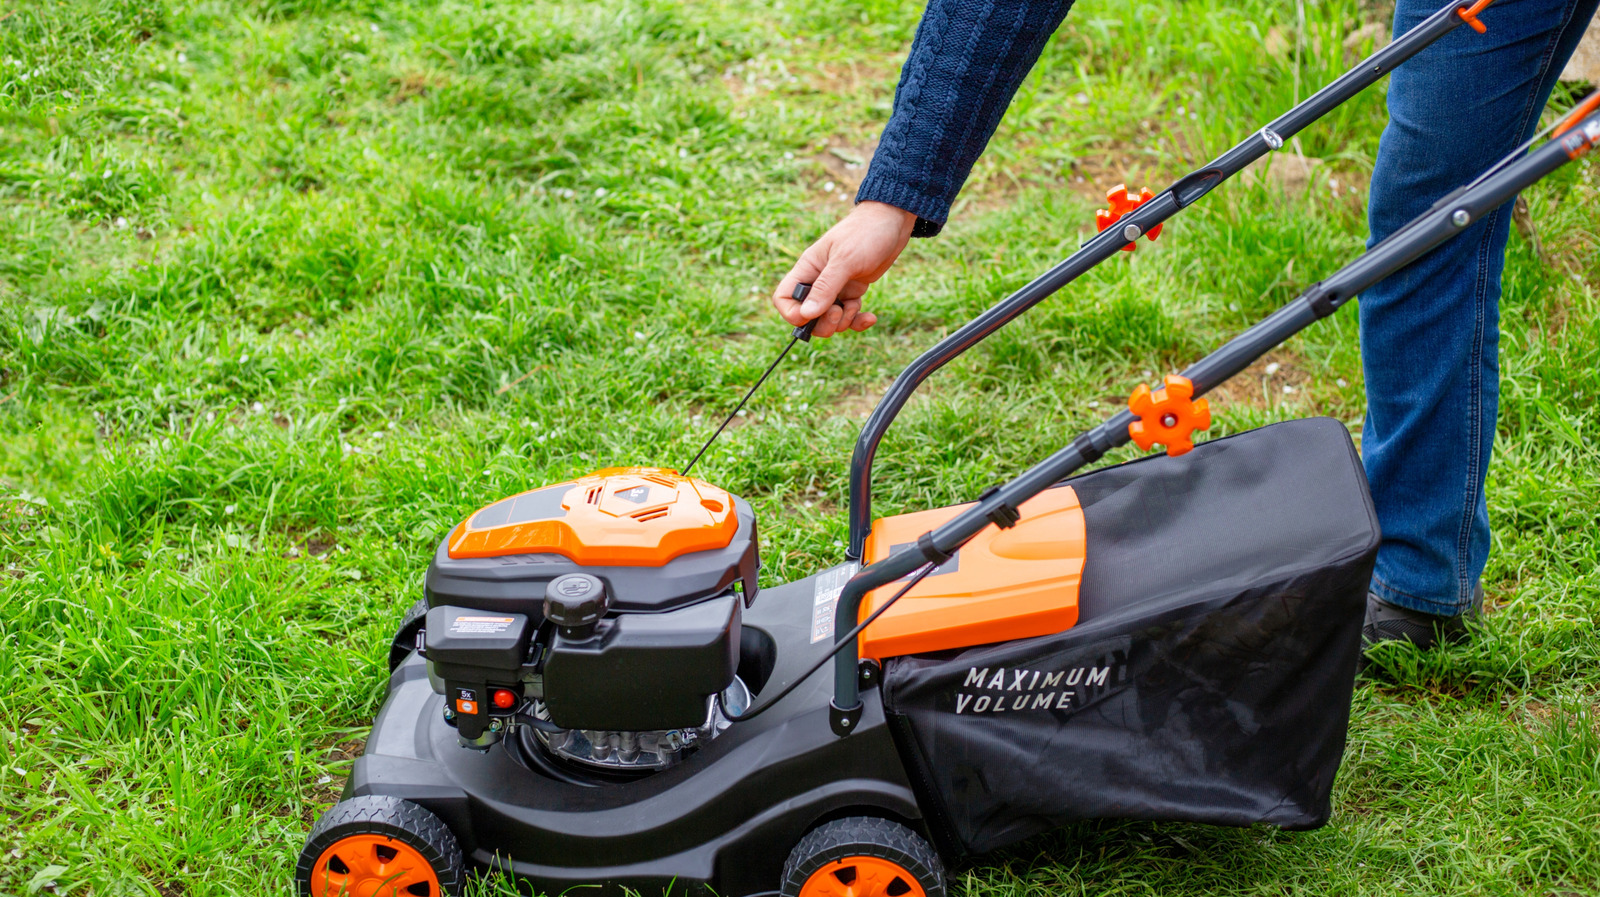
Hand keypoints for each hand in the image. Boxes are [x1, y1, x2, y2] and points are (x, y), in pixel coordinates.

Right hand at [773, 201, 916, 337]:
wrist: (892, 220)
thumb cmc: (865, 233)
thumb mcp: (845, 260)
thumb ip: (825, 287)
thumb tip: (807, 314)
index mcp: (807, 268)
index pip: (784, 298)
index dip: (793, 313)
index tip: (811, 316)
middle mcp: (818, 280)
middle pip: (807, 315)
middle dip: (822, 323)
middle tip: (840, 313)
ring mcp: (836, 287)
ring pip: (829, 319)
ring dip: (843, 321)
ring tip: (856, 304)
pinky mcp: (853, 290)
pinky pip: (849, 315)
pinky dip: (858, 320)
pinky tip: (871, 317)